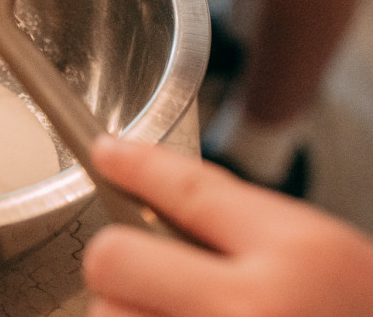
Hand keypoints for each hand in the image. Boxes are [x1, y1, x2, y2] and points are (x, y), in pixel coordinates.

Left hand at [82, 137, 372, 316]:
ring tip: (175, 314)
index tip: (107, 155)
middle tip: (144, 269)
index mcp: (299, 254)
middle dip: (120, 258)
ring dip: (128, 311)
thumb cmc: (359, 311)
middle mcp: (254, 307)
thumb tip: (151, 198)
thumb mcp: (322, 254)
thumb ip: (240, 225)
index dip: (136, 167)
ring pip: (107, 314)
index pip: (189, 191)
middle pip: (114, 258)